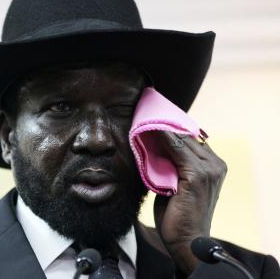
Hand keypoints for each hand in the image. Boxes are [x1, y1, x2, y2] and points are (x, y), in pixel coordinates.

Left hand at [153, 132, 226, 275]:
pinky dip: (162, 138)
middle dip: (165, 126)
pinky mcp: (197, 175)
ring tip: (142, 119)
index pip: (191, 138)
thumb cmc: (179, 215)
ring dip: (161, 129)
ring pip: (181, 139)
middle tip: (143, 115)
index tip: (151, 119)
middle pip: (187, 135)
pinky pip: (176, 148)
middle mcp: (215, 164)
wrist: (186, 240)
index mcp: (214, 165)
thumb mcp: (177, 185)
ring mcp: (209, 169)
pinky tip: (147, 130)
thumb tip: (155, 148)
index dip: (171, 128)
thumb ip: (173, 166)